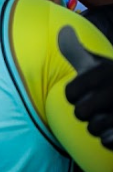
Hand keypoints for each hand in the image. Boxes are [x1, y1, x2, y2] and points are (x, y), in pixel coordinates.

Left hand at [58, 26, 112, 149]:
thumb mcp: (98, 64)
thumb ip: (75, 51)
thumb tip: (63, 29)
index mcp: (103, 73)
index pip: (70, 93)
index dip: (74, 94)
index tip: (87, 90)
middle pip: (80, 113)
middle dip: (87, 112)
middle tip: (99, 106)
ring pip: (94, 129)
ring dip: (98, 126)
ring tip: (109, 117)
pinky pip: (109, 142)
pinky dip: (110, 140)